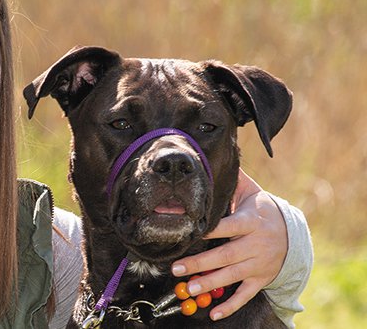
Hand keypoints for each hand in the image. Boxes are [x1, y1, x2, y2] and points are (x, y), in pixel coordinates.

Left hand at [171, 169, 287, 320]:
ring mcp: (259, 264)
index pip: (229, 226)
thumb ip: (235, 181)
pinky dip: (230, 305)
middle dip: (200, 263)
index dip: (211, 230)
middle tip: (177, 268)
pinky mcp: (261, 279)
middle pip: (225, 255)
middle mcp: (256, 244)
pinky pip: (245, 294)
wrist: (294, 235)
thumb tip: (214, 158)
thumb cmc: (263, 210)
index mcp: (252, 221)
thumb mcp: (253, 193)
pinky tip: (214, 313)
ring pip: (232, 276)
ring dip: (209, 283)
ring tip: (187, 289)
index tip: (192, 232)